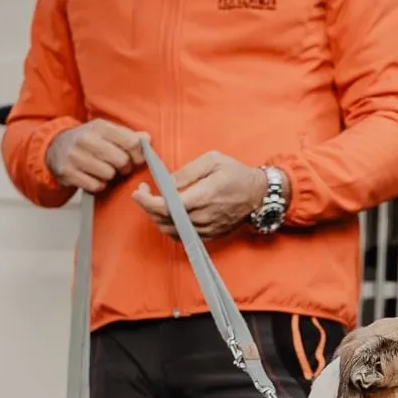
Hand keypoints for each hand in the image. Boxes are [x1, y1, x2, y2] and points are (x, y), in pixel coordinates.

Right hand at [46, 119, 144, 194]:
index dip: (138, 155)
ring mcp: (75, 156)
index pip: (131, 142)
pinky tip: (93, 177)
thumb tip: (146, 138)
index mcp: (99, 126)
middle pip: (121, 160)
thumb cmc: (87, 141)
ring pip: (109, 174)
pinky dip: (98, 185)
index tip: (136, 159)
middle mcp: (86, 139)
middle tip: (119, 167)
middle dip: (125, 167)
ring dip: (110, 176)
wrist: (54, 148)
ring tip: (103, 170)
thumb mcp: (106, 132)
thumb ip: (128, 136)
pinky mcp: (68, 172)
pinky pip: (95, 185)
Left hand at [133, 152, 268, 239]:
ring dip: (157, 218)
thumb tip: (166, 183)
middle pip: (164, 220)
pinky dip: (170, 226)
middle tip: (144, 193)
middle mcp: (203, 217)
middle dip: (148, 207)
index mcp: (203, 196)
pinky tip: (169, 214)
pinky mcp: (209, 236)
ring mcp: (206, 229)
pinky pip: (182, 236)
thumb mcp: (212, 160)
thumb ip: (186, 172)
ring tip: (156, 202)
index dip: (147, 202)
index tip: (139, 192)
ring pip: (170, 231)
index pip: (166, 207)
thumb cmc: (236, 174)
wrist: (258, 195)